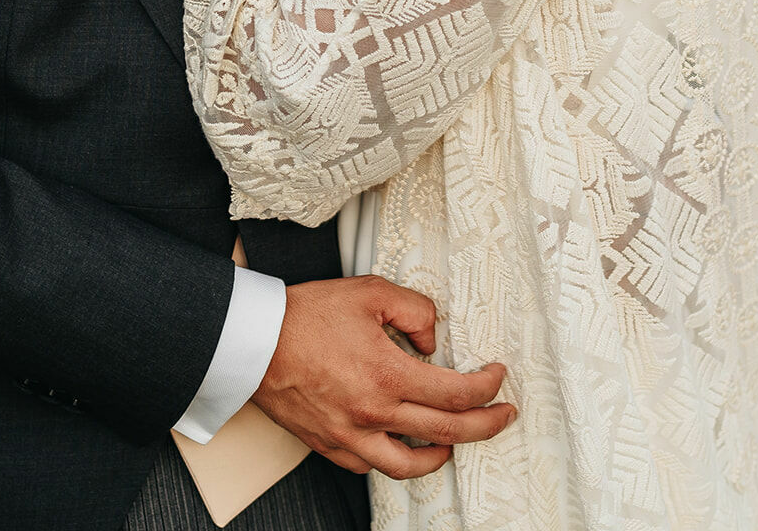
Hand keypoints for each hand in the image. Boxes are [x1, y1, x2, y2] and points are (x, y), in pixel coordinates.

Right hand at [253, 275, 514, 479]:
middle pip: (447, 432)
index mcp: (388, 375)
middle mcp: (374, 413)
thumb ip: (413, 309)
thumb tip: (432, 338)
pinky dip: (394, 459)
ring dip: (444, 453)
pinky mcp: (329, 444)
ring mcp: (351, 435)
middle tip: (503, 415)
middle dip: (486, 425)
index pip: (457, 393)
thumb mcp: (369, 292)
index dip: (487, 388)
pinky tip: (401, 445)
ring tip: (456, 440)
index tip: (498, 377)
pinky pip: (371, 465)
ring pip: (411, 464)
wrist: (253, 341)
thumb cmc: (305, 315)